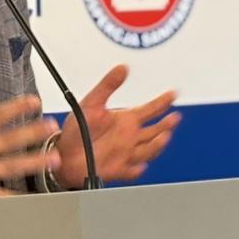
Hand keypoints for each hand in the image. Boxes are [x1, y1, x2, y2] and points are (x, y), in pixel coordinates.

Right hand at [0, 96, 59, 207]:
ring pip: (12, 165)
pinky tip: (32, 199)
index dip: (17, 107)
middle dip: (33, 131)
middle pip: (10, 138)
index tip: (33, 102)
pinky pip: (1, 196)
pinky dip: (17, 198)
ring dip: (35, 161)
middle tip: (51, 126)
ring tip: (53, 159)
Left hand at [55, 65, 179, 188]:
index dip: (162, 102)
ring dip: (156, 144)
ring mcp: (126, 154)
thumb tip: (122, 68)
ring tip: (163, 136)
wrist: (64, 154)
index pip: (150, 110)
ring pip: (147, 150)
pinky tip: (140, 167)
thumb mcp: (91, 102)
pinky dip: (136, 169)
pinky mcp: (118, 169)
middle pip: (154, 131)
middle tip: (174, 117)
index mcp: (126, 120)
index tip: (173, 93)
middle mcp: (129, 137)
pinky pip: (130, 171)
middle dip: (165, 124)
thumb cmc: (77, 130)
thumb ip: (108, 85)